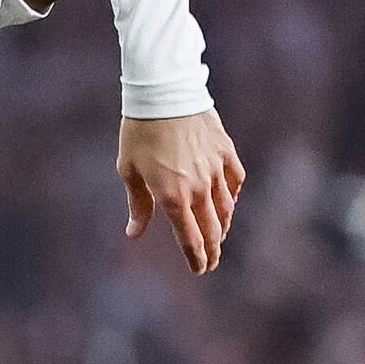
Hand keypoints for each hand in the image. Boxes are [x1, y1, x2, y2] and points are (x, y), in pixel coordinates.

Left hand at [118, 108, 244, 275]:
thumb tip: (134, 232)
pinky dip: (233, 195)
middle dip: (213, 250)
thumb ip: (138, 205)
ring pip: (227, 208)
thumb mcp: (129, 170)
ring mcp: (215, 169)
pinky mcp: (225, 151)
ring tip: (220, 237)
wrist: (164, 93)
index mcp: (173, 197)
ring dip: (223, 226)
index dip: (196, 258)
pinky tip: (230, 202)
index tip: (199, 270)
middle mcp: (199, 188)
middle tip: (211, 262)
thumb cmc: (139, 131)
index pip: (190, 239)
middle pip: (213, 229)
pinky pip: (236, 180)